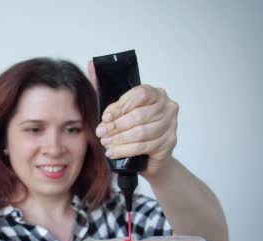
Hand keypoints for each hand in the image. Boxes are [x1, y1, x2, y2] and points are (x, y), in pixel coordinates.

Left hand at [87, 60, 179, 179]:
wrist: (147, 154)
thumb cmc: (131, 126)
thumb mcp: (116, 107)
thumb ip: (103, 86)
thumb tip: (91, 64)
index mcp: (155, 93)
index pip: (140, 94)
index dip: (120, 106)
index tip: (105, 117)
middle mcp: (167, 106)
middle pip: (140, 115)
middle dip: (117, 126)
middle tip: (102, 133)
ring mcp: (171, 125)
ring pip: (141, 133)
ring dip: (120, 140)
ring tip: (106, 143)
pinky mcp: (169, 143)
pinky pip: (144, 146)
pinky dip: (126, 150)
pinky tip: (114, 152)